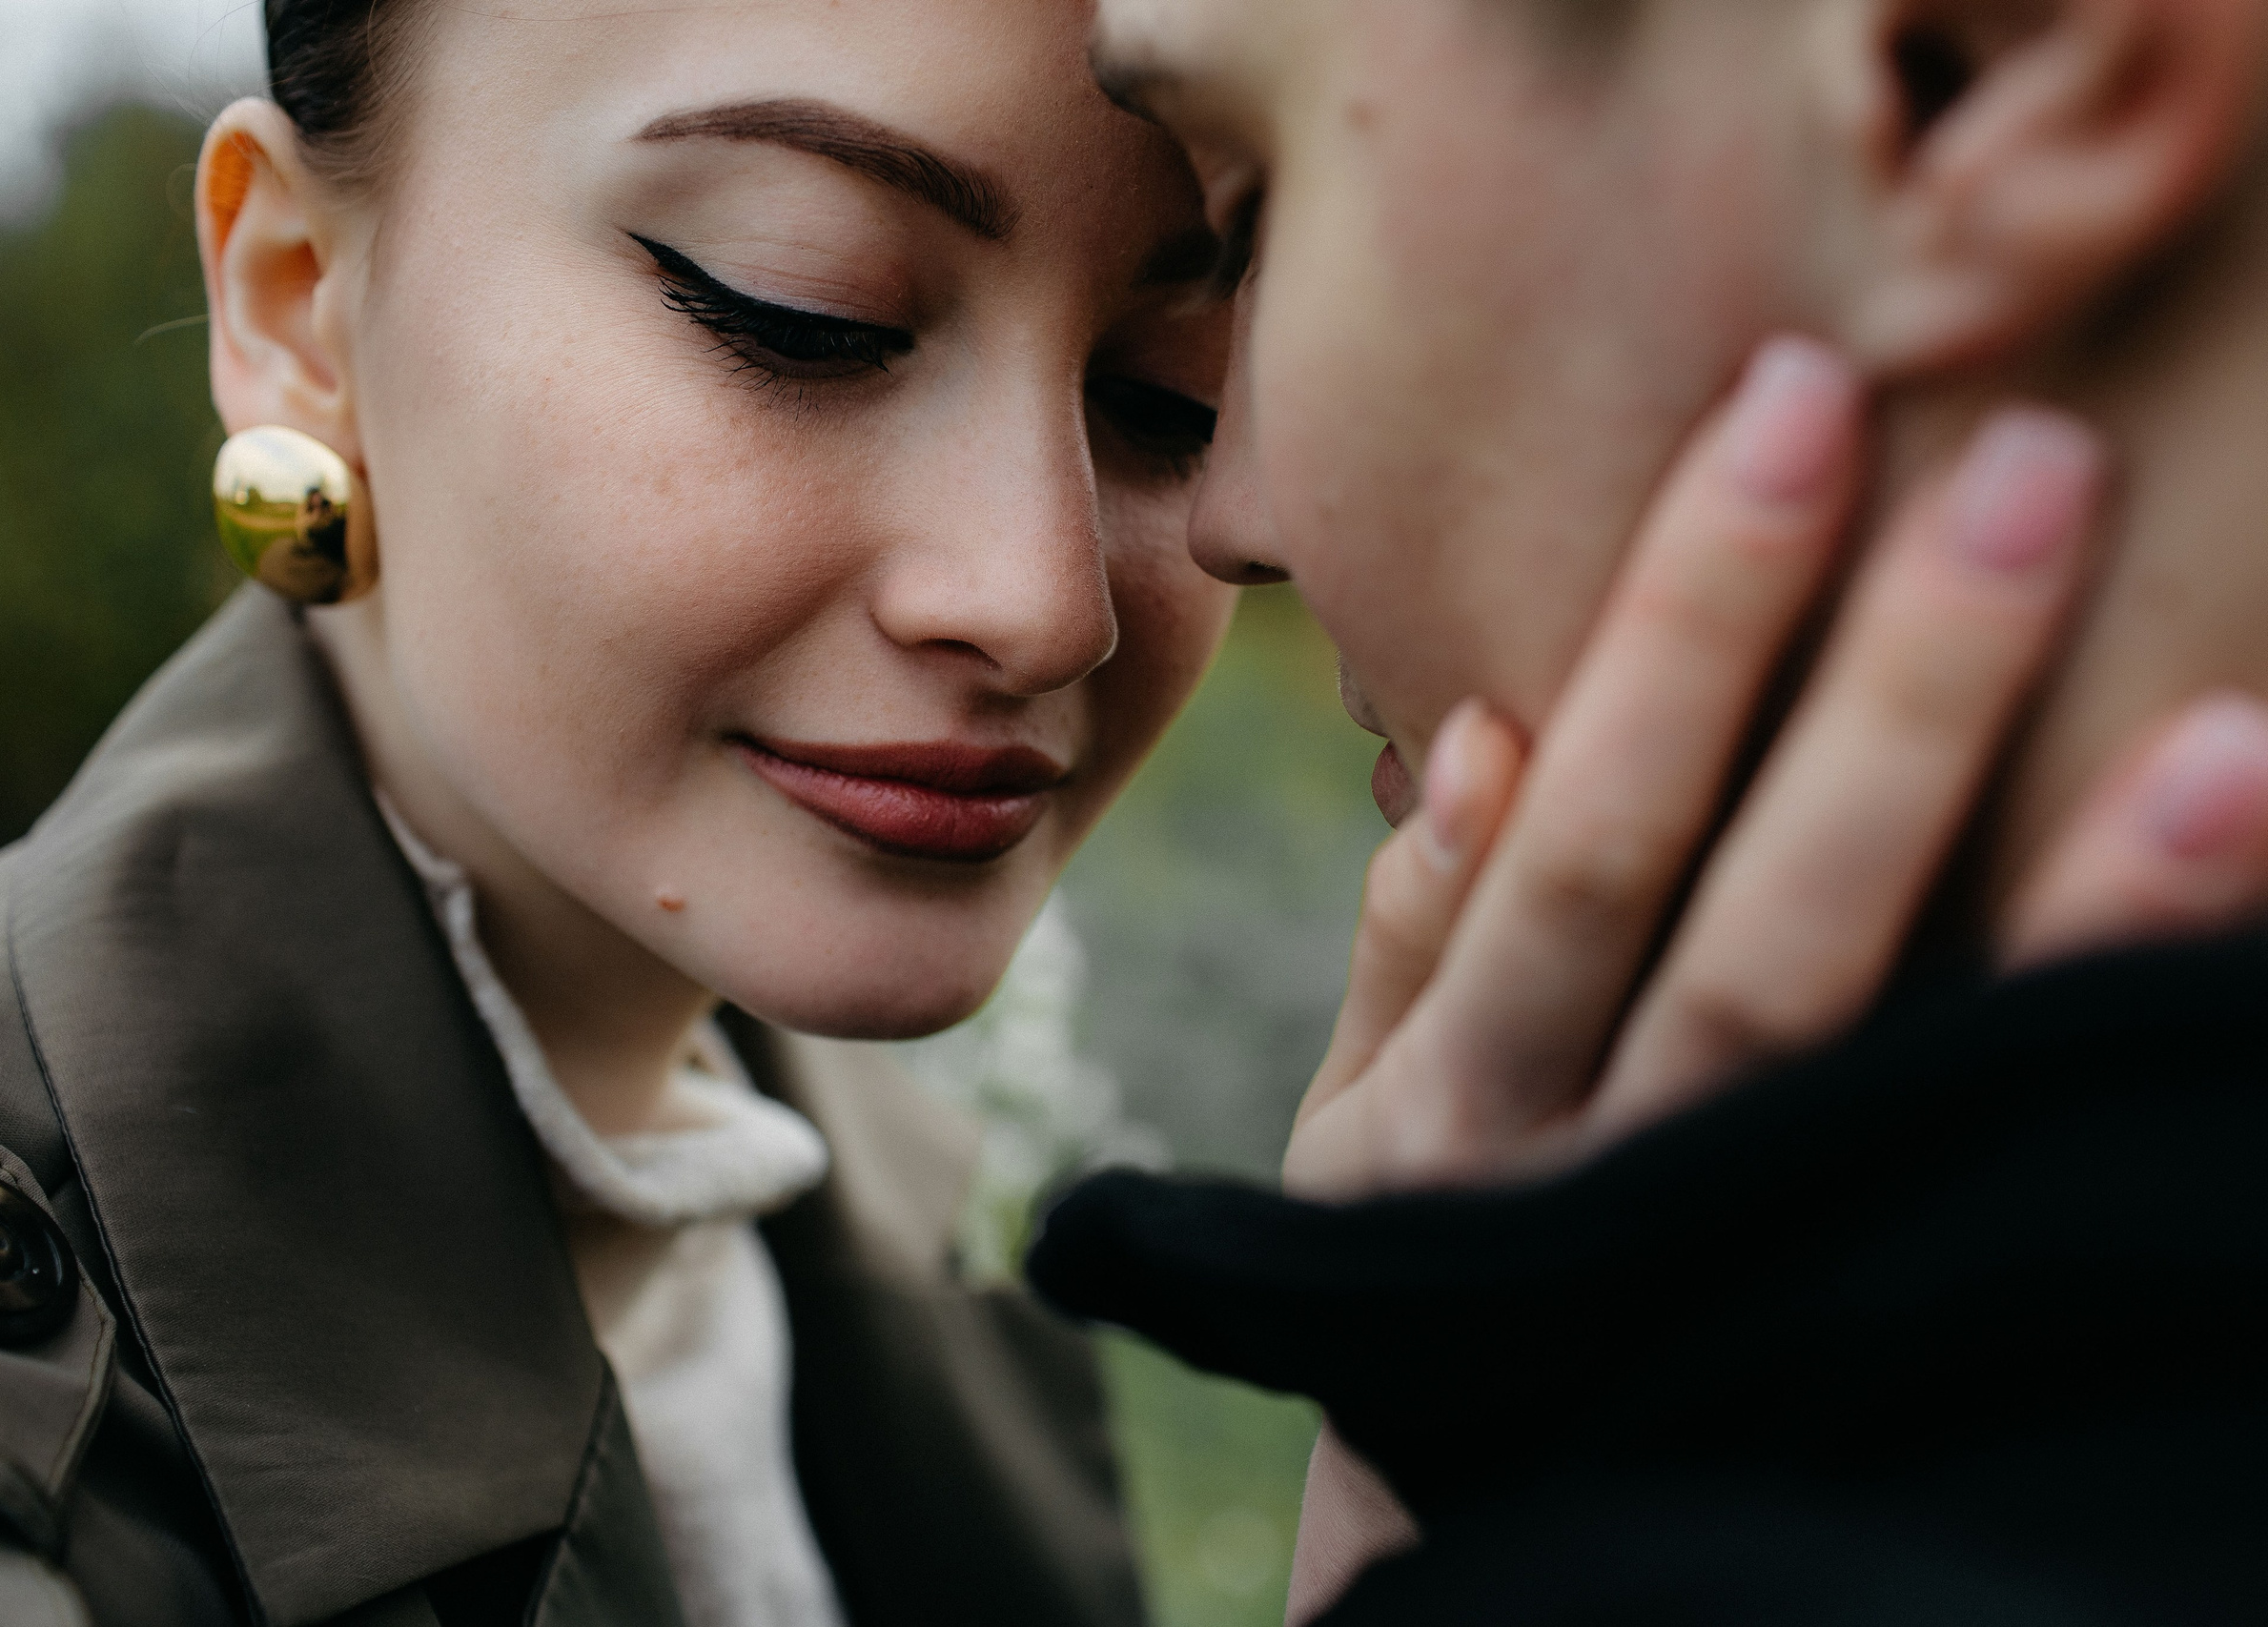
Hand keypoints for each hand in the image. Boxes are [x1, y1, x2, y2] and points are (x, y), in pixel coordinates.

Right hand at [1278, 336, 2267, 1621]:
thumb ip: (1420, 941)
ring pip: (1891, 1079)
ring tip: (2225, 735)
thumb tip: (1484, 737)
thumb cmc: (1438, 1261)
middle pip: (1756, 926)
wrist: (1507, 1536)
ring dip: (2062, 914)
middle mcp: (1592, 1185)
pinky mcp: (1847, 1326)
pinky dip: (2102, 1057)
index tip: (1796, 404)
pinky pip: (1988, 1196)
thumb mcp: (1372, 1118)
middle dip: (1887, 697)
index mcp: (1453, 1102)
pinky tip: (2229, 911)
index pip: (1584, 830)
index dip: (1685, 625)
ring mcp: (1725, 1272)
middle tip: (2034, 463)